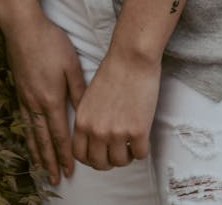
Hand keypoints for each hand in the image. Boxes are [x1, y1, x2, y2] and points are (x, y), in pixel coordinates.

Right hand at [2, 13, 86, 186]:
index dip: (65, 155)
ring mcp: (25, 97)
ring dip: (37, 152)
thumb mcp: (70, 64)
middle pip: (44, 140)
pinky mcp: (19, 90)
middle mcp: (36, 103)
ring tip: (40, 168)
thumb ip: (78, 90)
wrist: (22, 27)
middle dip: (50, 161)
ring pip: (31, 132)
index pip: (60, 135)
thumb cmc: (50, 42)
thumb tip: (86, 112)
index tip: (70, 171)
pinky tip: (29, 139)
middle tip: (55, 179)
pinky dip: (27, 135)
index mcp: (51, 99)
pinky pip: (23, 120)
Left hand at [72, 47, 161, 169]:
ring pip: (120, 162)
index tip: (100, 154)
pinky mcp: (138, 132)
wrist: (132, 57)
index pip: (79, 154)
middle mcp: (96, 130)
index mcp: (82, 120)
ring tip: (131, 142)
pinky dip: (142, 149)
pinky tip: (142, 136)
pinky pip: (140, 155)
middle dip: (109, 160)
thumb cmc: (113, 70)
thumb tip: (94, 138)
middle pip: (99, 164)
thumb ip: (89, 118)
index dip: (90, 158)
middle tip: (118, 150)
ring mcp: (117, 133)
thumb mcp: (90, 96)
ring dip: (127, 155)